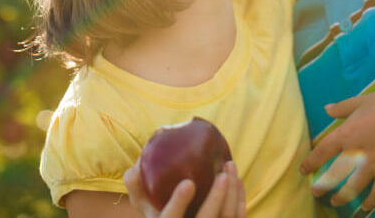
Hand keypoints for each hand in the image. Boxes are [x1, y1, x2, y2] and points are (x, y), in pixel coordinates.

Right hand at [124, 158, 245, 217]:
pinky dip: (239, 200)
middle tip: (222, 173)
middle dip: (216, 198)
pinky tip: (237, 180)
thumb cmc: (156, 208)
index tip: (189, 182)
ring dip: (232, 194)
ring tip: (230, 167)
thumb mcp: (141, 200)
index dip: (179, 203)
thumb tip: (135, 168)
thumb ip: (135, 184)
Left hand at [300, 91, 374, 211]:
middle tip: (315, 192)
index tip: (303, 170)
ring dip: (342, 197)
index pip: (323, 151)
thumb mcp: (361, 101)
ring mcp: (372, 166)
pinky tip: (365, 207)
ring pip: (353, 187)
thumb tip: (326, 109)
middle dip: (323, 185)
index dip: (311, 161)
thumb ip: (342, 107)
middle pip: (334, 173)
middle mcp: (356, 153)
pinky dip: (371, 201)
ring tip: (335, 202)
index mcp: (346, 134)